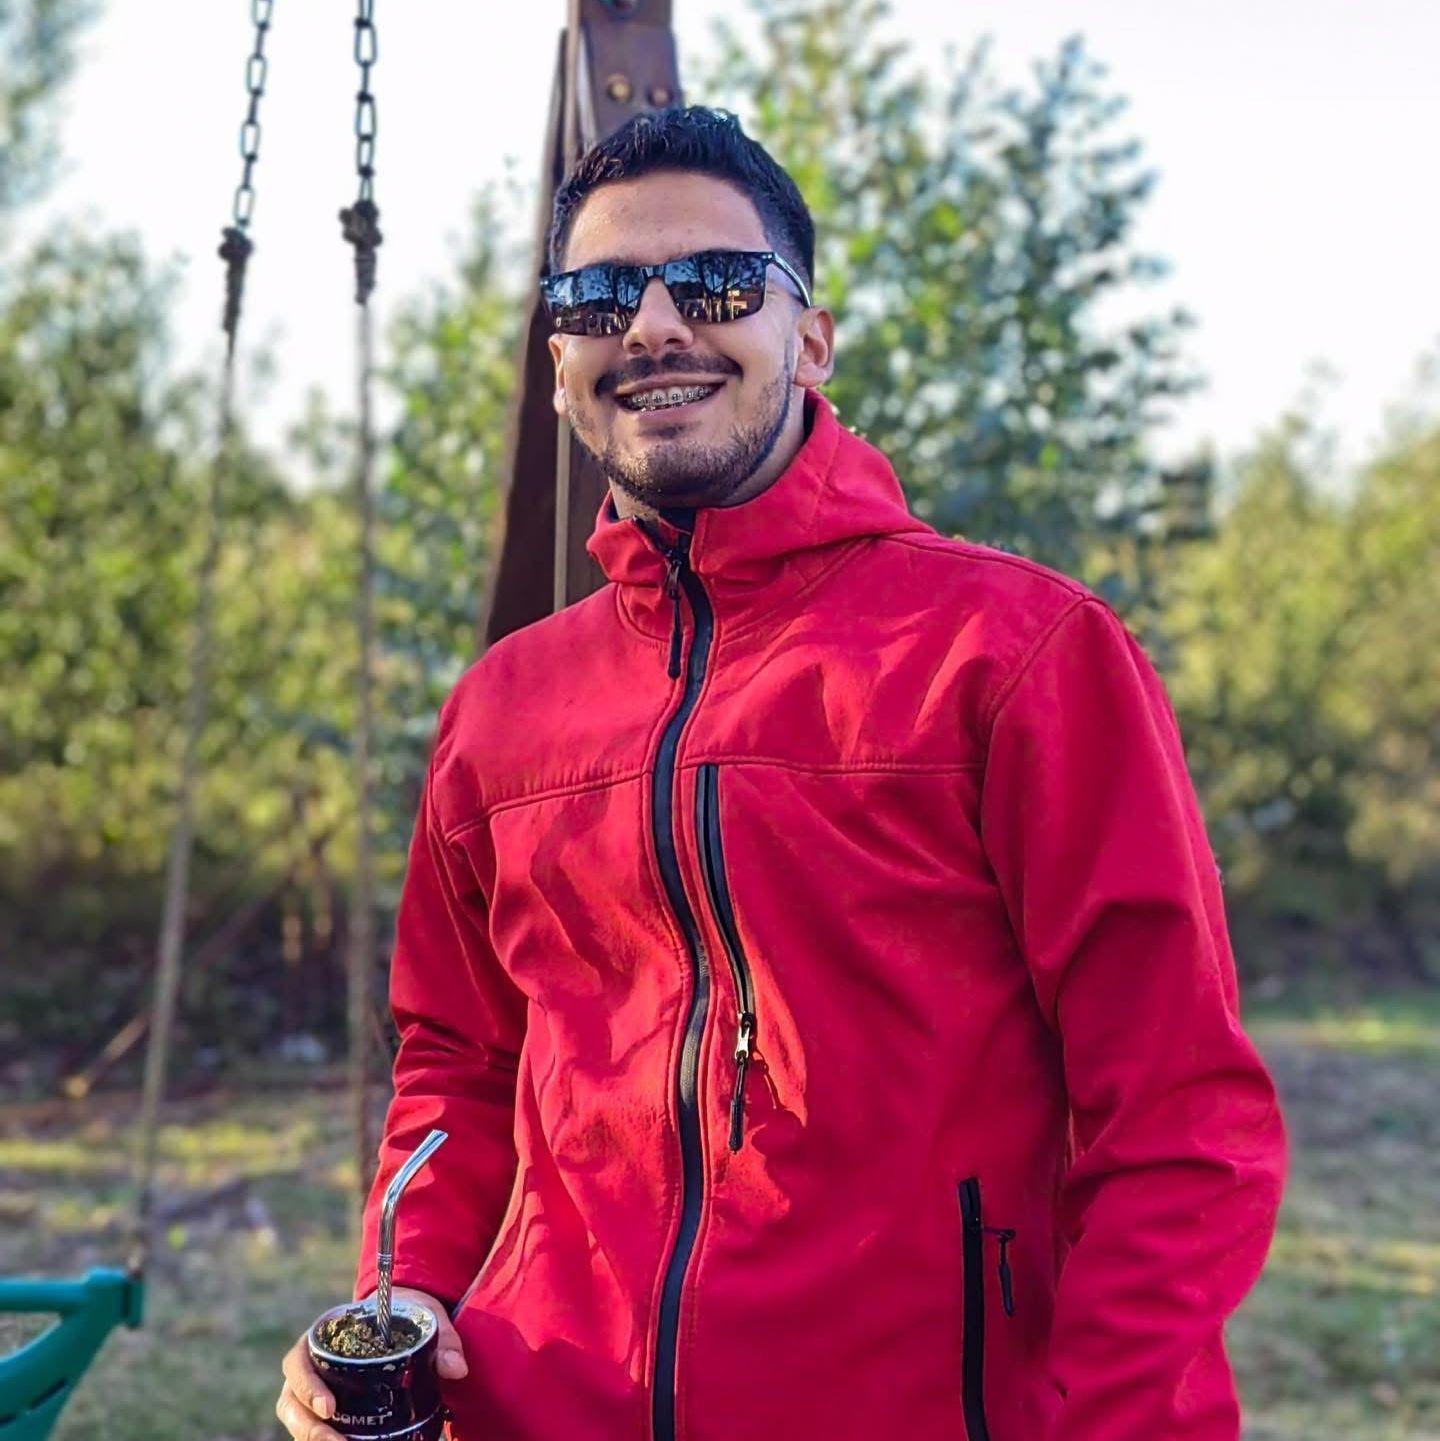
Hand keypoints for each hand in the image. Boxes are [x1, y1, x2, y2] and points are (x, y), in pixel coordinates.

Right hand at [275, 1287, 467, 1438]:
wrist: (402, 1321)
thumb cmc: (405, 1316)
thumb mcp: (424, 1318)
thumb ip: (444, 1339)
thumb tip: (456, 1370)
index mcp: (323, 1337)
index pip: (298, 1361)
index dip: (306, 1386)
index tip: (330, 1407)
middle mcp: (311, 1365)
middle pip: (291, 1400)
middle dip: (307, 1426)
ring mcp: (314, 1391)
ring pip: (296, 1419)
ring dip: (311, 1437)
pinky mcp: (326, 1411)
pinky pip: (313, 1428)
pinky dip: (323, 1438)